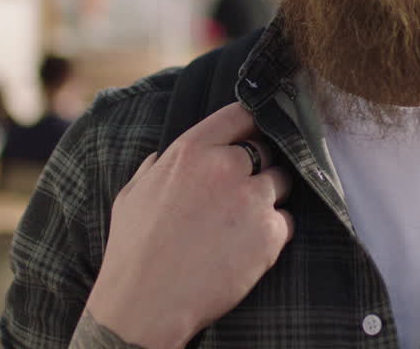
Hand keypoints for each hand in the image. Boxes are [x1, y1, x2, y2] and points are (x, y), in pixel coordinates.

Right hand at [84, 102, 293, 348]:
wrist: (146, 305)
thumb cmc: (133, 252)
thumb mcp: (132, 196)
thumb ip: (153, 169)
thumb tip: (160, 158)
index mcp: (191, 151)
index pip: (240, 115)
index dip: (251, 123)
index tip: (254, 132)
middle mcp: (226, 167)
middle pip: (266, 149)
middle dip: (260, 166)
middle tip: (243, 191)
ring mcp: (253, 199)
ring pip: (282, 181)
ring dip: (270, 196)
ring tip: (246, 221)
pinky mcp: (271, 233)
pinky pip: (287, 220)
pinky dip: (275, 231)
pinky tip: (251, 247)